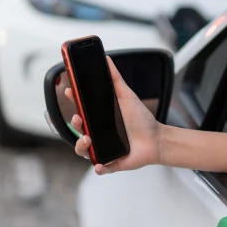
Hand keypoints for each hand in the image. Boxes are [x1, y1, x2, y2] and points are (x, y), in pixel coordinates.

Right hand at [67, 56, 161, 174]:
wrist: (156, 139)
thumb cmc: (141, 119)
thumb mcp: (127, 96)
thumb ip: (115, 78)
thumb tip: (107, 59)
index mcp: (99, 117)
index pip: (81, 108)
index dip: (73, 101)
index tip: (70, 91)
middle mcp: (98, 133)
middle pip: (79, 129)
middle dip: (75, 124)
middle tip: (79, 118)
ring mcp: (103, 148)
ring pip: (84, 150)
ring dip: (82, 146)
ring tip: (88, 139)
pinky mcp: (110, 162)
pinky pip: (100, 167)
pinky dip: (99, 167)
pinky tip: (100, 165)